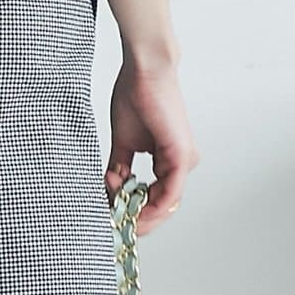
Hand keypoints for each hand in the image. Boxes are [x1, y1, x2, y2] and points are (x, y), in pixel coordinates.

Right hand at [104, 58, 198, 234]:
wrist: (144, 71)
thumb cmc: (135, 96)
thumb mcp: (123, 143)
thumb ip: (120, 169)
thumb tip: (113, 190)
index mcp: (168, 161)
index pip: (155, 199)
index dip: (134, 213)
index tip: (111, 216)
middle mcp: (180, 164)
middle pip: (161, 208)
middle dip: (137, 221)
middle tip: (113, 223)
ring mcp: (183, 161)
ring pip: (165, 205)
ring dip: (138, 214)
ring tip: (114, 208)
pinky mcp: (181, 156)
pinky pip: (169, 194)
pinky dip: (149, 205)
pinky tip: (128, 204)